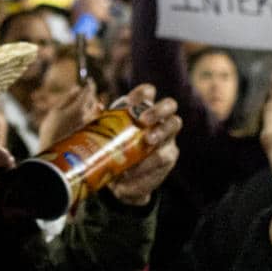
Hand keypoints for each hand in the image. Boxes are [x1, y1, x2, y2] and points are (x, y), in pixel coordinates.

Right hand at [35, 82, 100, 154]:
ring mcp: (86, 124)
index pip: (88, 92)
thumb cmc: (51, 129)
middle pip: (92, 100)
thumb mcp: (55, 111)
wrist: (54, 150)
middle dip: (91, 93)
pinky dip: (93, 112)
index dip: (90, 85)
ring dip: (92, 102)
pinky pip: (92, 117)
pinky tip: (91, 112)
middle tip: (89, 88)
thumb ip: (67, 98)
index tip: (89, 80)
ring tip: (90, 100)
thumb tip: (77, 88)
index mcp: (77, 108)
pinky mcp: (85, 130)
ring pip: (93, 109)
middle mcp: (85, 116)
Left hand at [105, 84, 180, 205]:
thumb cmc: (113, 148)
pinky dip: (149, 162)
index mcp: (143, 109)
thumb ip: (101, 122)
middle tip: (143, 120)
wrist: (124, 178)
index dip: (142, 93)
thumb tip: (97, 107)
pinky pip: (164, 156)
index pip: (148, 92)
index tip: (129, 102)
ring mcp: (168, 136)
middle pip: (169, 104)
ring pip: (173, 125)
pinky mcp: (169, 156)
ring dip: (160, 132)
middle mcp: (160, 119)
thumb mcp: (105, 135)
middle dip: (157, 110)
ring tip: (147, 141)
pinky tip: (135, 169)